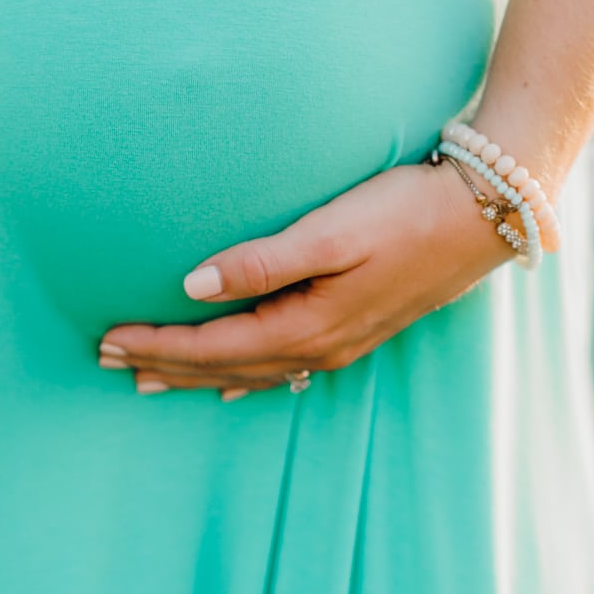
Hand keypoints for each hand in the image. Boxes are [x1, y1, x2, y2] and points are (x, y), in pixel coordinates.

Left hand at [93, 160, 514, 397]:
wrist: (486, 214)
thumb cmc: (405, 210)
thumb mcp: (331, 230)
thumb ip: (262, 261)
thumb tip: (193, 286)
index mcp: (308, 325)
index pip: (212, 345)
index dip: (157, 343)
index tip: (107, 338)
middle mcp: (322, 346)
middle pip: (225, 366)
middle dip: (165, 363)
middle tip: (107, 359)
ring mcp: (343, 342)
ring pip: (252, 370)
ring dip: (198, 373)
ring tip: (151, 379)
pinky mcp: (359, 327)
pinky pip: (285, 367)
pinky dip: (248, 375)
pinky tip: (236, 382)